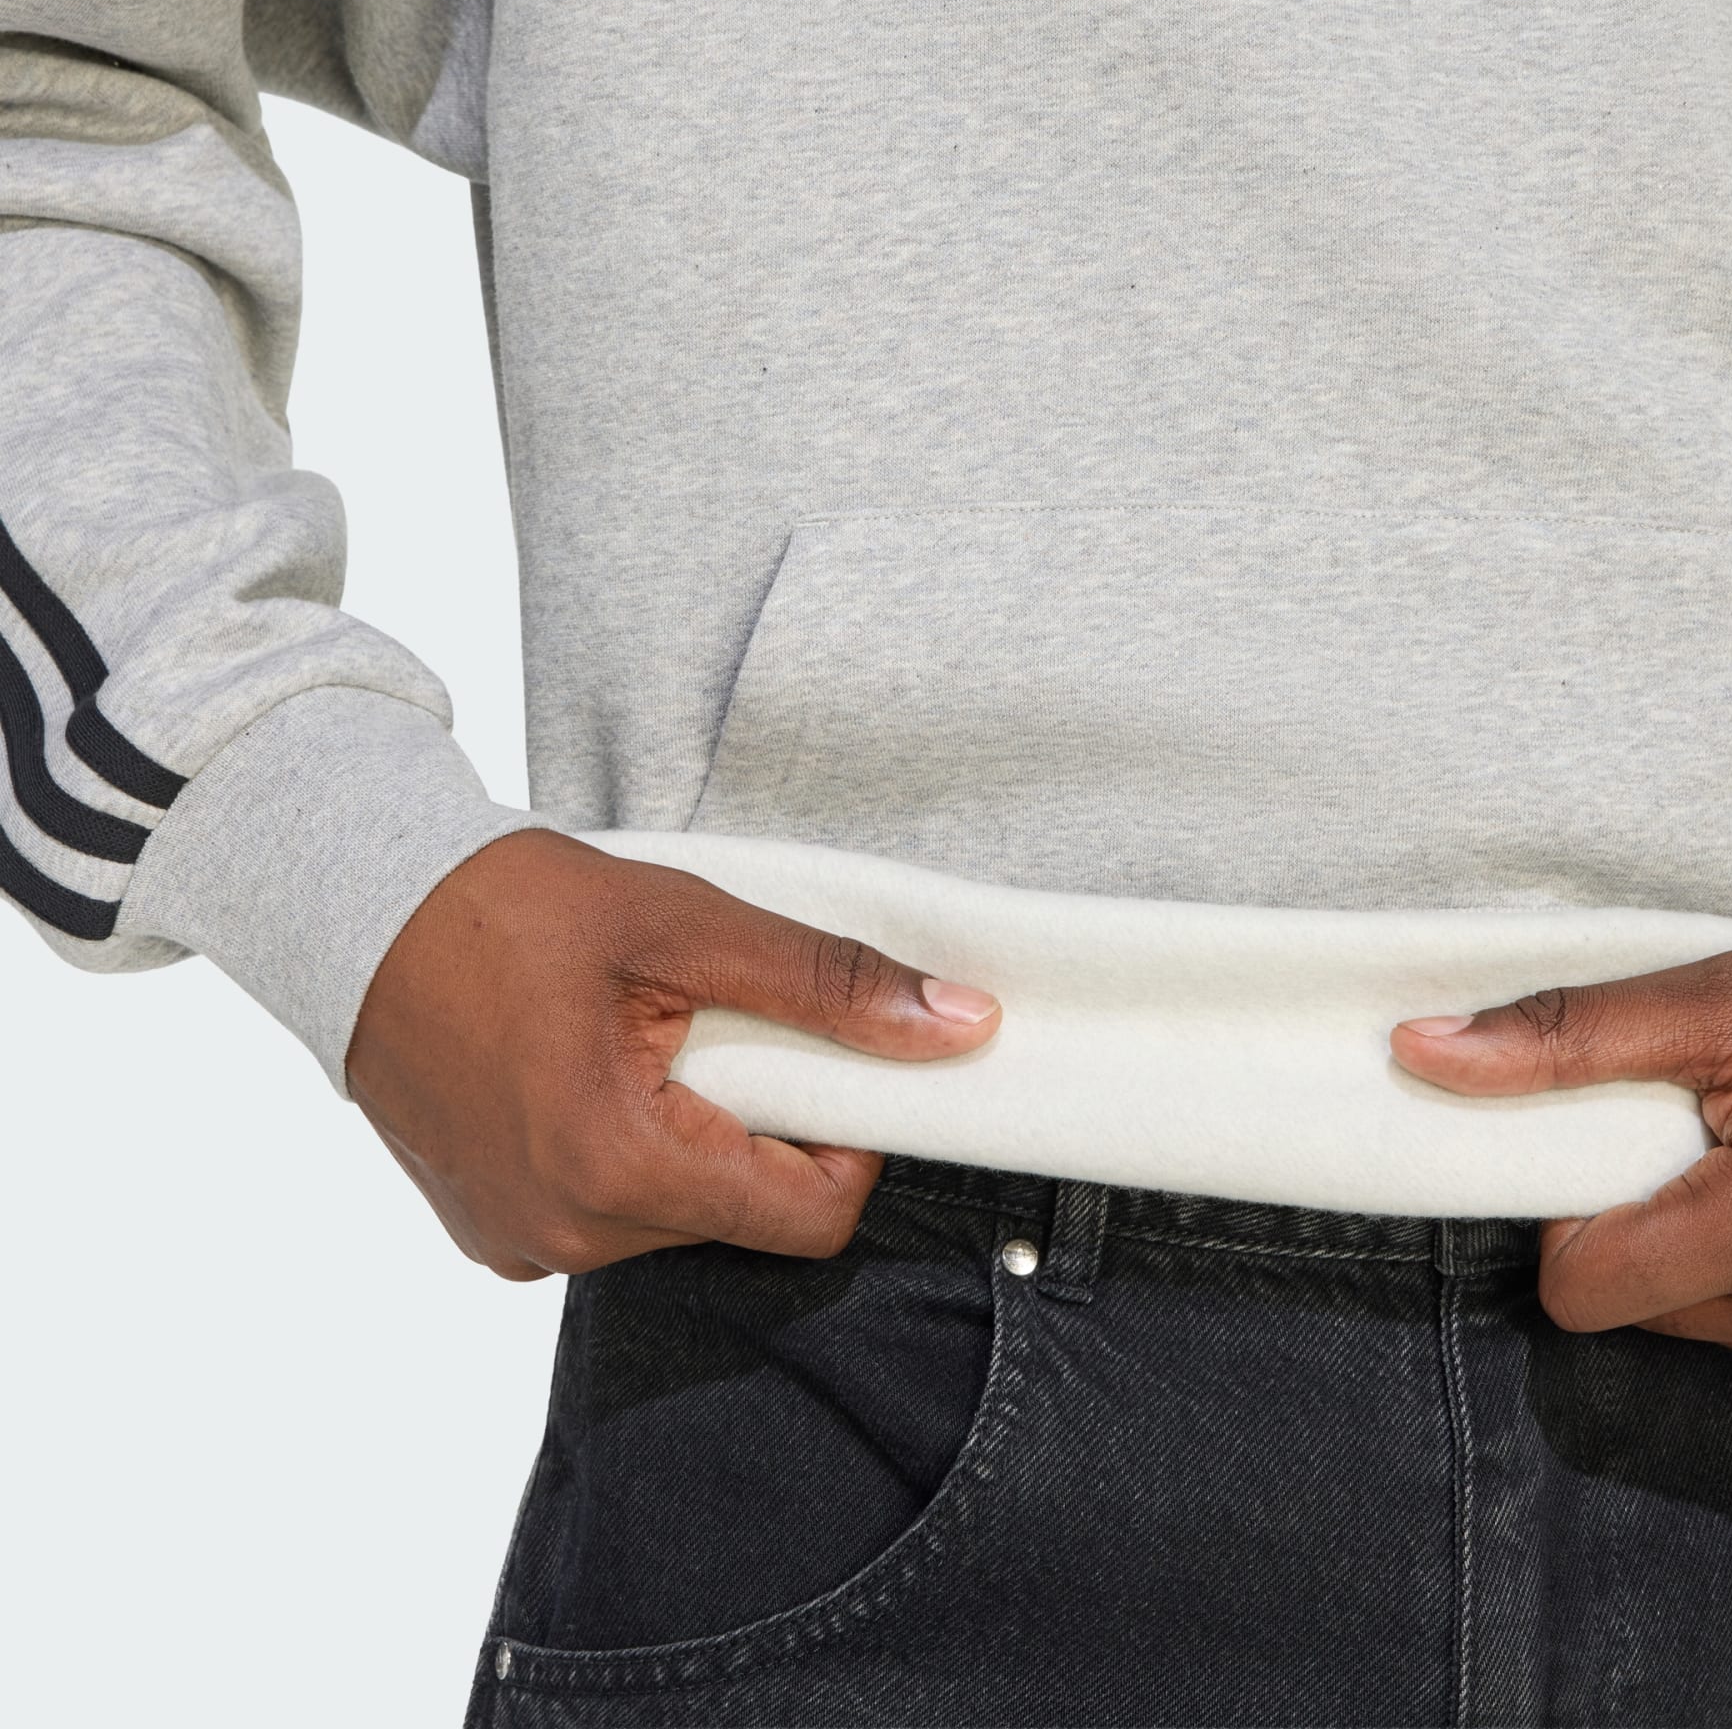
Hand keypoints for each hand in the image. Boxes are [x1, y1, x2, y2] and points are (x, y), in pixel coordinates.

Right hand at [345, 829, 1001, 1279]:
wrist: (352, 908)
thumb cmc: (508, 908)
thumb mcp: (689, 926)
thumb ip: (830, 986)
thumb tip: (958, 1027)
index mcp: (620, 1170)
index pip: (809, 1218)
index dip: (849, 1142)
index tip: (827, 1063)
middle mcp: (565, 1236)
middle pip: (742, 1216)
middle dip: (760, 1128)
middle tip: (717, 1028)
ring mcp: (519, 1243)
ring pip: (677, 1217)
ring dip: (692, 1139)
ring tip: (642, 1040)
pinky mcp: (489, 1231)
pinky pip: (605, 1213)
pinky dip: (628, 1152)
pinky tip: (590, 1070)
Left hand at [1388, 915, 1731, 1399]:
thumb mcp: (1711, 999)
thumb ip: (1559, 1038)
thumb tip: (1420, 1051)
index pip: (1580, 1289)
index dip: (1571, 1220)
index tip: (1620, 1148)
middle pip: (1644, 1306)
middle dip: (1651, 1228)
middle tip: (1716, 1138)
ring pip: (1709, 1324)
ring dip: (1718, 1251)